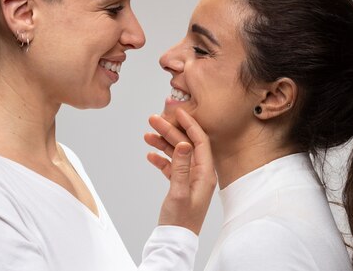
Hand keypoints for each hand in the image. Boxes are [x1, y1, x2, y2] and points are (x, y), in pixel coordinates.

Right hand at [144, 109, 216, 234]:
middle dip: (170, 131)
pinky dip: (161, 159)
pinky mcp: (180, 185)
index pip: (200, 141)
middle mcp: (200, 174)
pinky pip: (171, 166)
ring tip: (147, 135)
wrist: (175, 241)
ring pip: (177, 154)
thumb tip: (184, 143)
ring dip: (163, 144)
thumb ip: (181, 166)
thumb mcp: (179, 192)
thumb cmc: (180, 221)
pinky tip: (150, 155)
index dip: (189, 124)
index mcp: (205, 174)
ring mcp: (190, 179)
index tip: (177, 111)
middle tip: (154, 119)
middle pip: (186, 144)